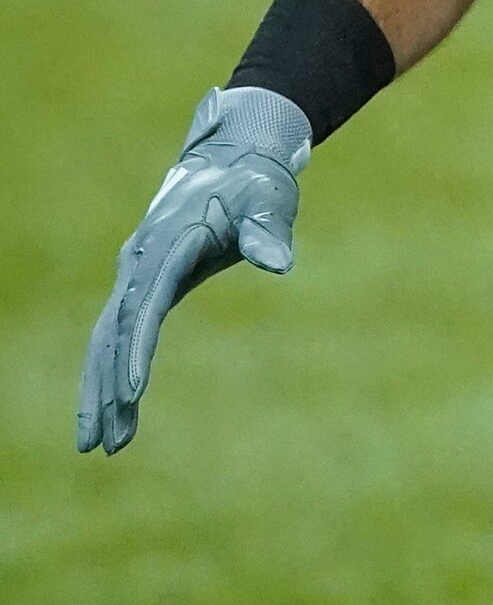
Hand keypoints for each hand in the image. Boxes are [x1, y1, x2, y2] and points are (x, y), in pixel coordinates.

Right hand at [77, 87, 312, 454]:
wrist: (233, 159)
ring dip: (102, 390)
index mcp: (167, 244)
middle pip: (113, 333)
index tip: (135, 393)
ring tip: (101, 445)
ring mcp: (135, 274)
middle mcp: (139, 262)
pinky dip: (114, 371)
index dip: (138, 350)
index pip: (147, 306)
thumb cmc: (255, 183)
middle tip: (106, 443)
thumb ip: (268, 231)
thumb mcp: (268, 202)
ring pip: (107, 340)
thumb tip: (279, 263)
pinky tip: (118, 412)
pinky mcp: (141, 284)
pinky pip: (119, 335)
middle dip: (106, 387)